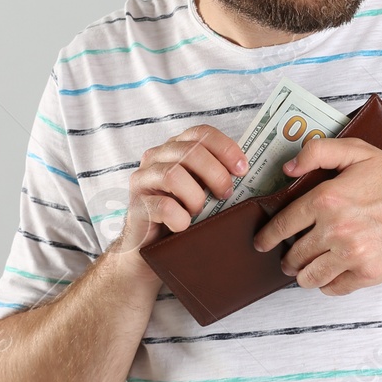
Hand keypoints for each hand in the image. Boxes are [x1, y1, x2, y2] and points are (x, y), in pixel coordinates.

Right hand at [114, 124, 247, 256]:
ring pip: (174, 175)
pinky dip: (180, 218)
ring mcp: (143, 179)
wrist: (151, 249)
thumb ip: (216, 173)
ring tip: (199, 212)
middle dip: (216, 174)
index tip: (243, 169)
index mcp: (175, 147)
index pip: (202, 133)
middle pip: (191, 151)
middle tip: (225, 194)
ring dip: (196, 197)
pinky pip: (164, 206)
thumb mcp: (202, 187)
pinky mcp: (136, 204)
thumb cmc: (183, 213)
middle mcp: (156, 156)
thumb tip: (245, 171)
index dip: (225, 148)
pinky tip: (184, 225)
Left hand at [251, 136, 381, 295]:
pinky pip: (333, 288)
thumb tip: (287, 169)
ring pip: (309, 277)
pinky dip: (328, 284)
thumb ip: (318, 152)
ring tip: (306, 269)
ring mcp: (352, 254)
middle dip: (288, 258)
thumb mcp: (358, 152)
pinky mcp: (367, 274)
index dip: (268, 236)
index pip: (283, 224)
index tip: (262, 243)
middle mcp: (336, 228)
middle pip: (294, 255)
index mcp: (328, 198)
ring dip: (303, 275)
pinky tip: (332, 274)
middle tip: (289, 258)